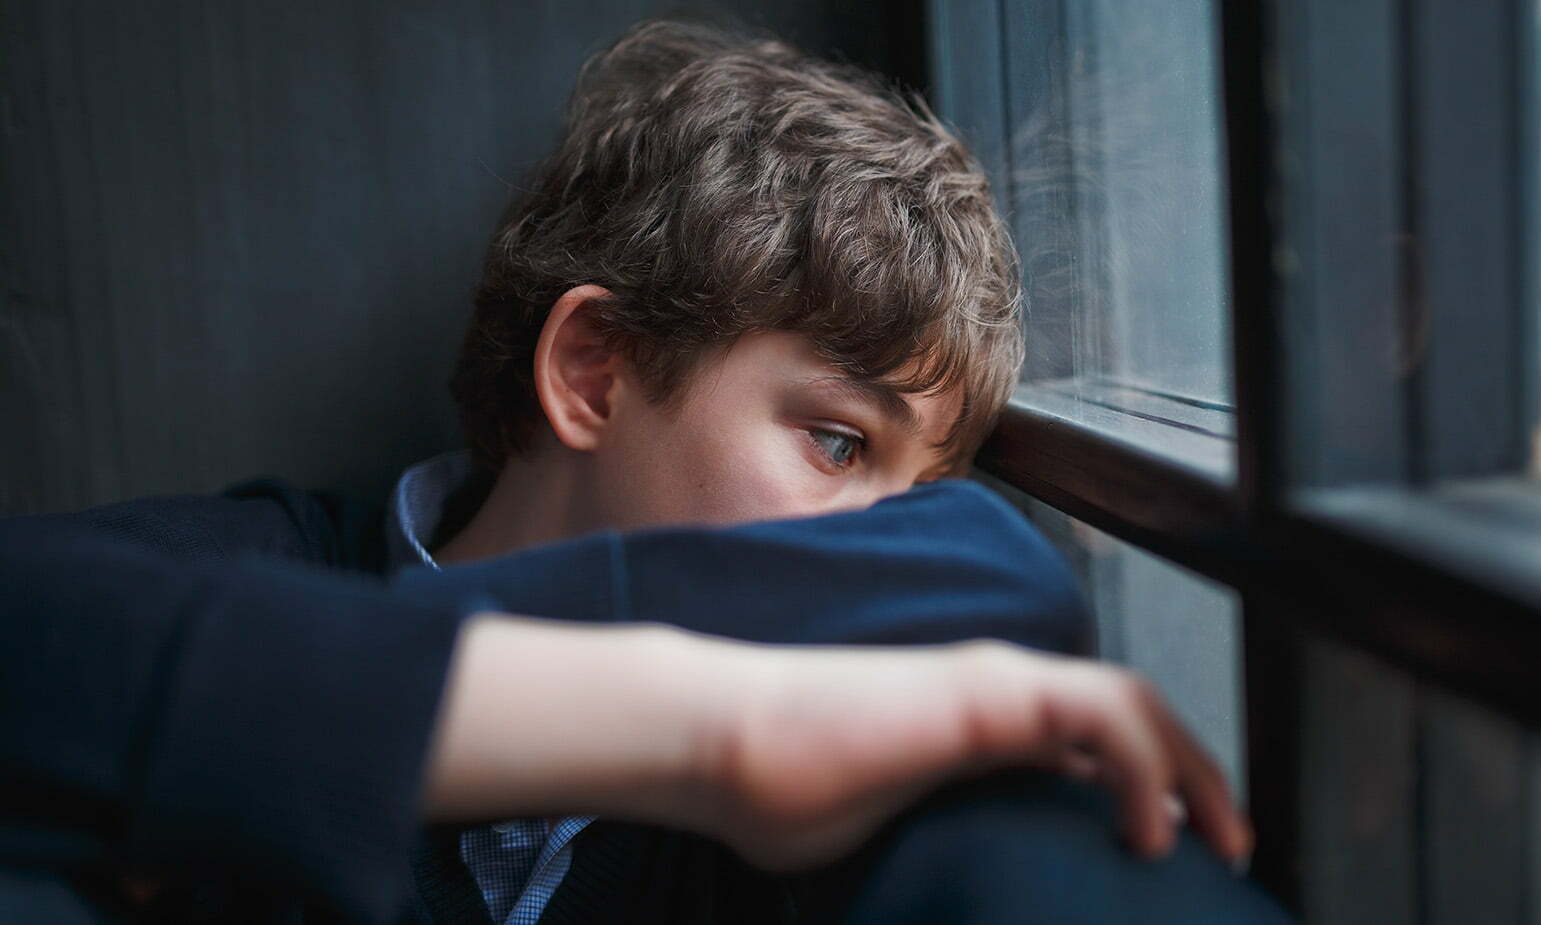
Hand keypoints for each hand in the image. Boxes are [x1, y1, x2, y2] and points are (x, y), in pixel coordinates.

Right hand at [690, 638, 1252, 871]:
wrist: (727, 743)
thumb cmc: (786, 793)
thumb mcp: (891, 832)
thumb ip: (945, 843)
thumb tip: (964, 901)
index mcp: (979, 725)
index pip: (1091, 741)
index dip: (1148, 785)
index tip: (1175, 851)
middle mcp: (996, 691)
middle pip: (1129, 712)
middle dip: (1193, 773)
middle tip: (1229, 846)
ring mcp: (992, 683)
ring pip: (1129, 700)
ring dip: (1190, 765)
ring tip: (1221, 838)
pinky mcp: (984, 693)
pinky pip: (1098, 712)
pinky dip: (1147, 766)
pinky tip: (1152, 829)